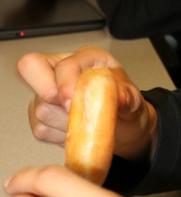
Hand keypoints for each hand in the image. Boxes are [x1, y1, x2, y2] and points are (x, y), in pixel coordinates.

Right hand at [17, 47, 157, 163]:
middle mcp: (62, 71)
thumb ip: (128, 96)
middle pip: (30, 67)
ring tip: (87, 126)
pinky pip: (41, 129)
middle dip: (48, 95)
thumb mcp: (135, 100)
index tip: (74, 104)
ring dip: (63, 123)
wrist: (125, 130)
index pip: (62, 63)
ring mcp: (47, 93)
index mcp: (86, 58)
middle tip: (71, 113)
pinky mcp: (41, 117)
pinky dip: (59, 137)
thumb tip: (121, 97)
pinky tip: (77, 133)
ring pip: (39, 108)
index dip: (66, 84)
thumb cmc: (126, 108)